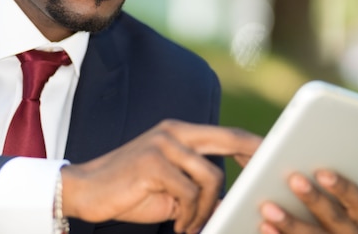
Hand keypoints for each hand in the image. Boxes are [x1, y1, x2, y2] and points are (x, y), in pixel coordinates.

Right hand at [60, 119, 260, 232]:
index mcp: (178, 132)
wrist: (85, 189)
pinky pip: (189, 193)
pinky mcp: (153, 163)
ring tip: (189, 225)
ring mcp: (163, 144)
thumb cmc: (129, 190)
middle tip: (268, 173)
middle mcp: (173, 132)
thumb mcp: (169, 187)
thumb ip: (196, 187)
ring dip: (205, 208)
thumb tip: (227, 202)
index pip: (223, 134)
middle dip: (253, 154)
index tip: (273, 154)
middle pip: (227, 138)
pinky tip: (177, 224)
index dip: (250, 143)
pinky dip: (189, 215)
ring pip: (210, 177)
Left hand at [260, 170, 357, 233]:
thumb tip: (301, 157)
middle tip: (294, 180)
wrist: (318, 233)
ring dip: (291, 222)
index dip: (341, 186)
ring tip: (268, 207)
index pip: (357, 199)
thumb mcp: (332, 199)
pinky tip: (265, 226)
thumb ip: (324, 182)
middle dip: (313, 198)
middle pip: (334, 217)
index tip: (321, 173)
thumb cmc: (320, 210)